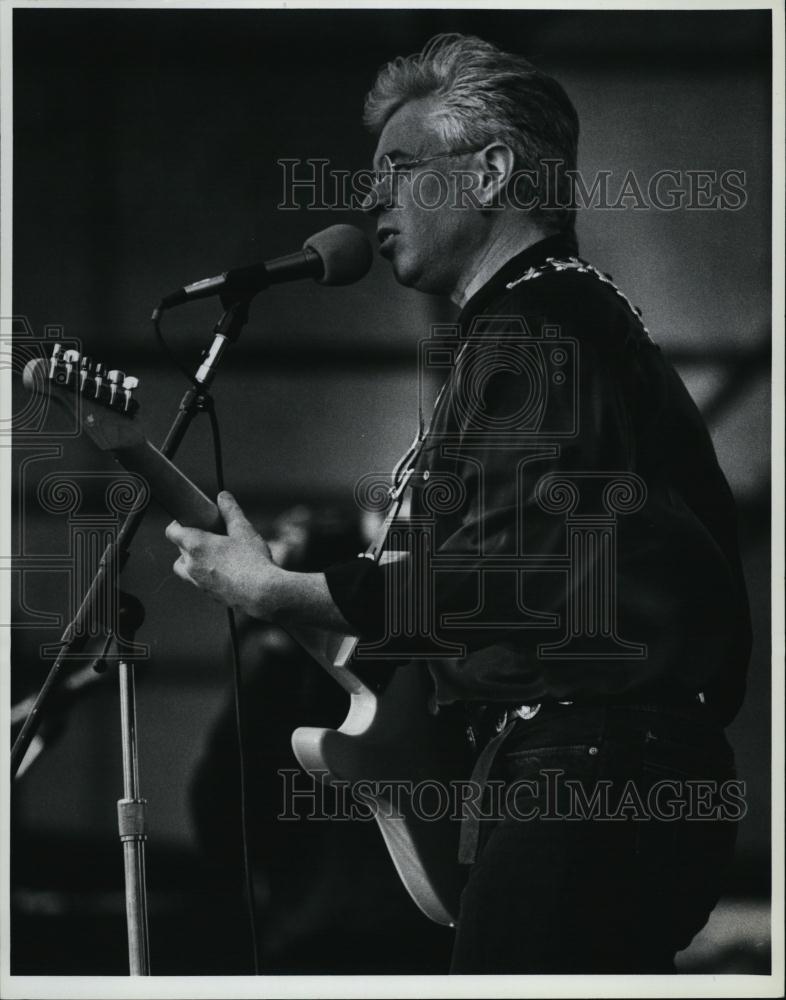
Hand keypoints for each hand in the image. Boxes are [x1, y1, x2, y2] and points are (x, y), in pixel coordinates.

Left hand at [165, 491, 282, 618]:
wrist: (262, 594)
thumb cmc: (252, 560)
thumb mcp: (243, 529)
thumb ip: (230, 511)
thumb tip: (223, 496)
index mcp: (195, 545)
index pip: (172, 532)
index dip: (177, 524)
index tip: (190, 521)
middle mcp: (191, 564)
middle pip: (179, 549)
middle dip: (189, 540)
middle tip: (208, 535)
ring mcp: (197, 582)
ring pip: (184, 567)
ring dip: (192, 559)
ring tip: (212, 555)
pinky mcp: (207, 594)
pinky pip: (197, 580)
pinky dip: (203, 573)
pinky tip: (224, 570)